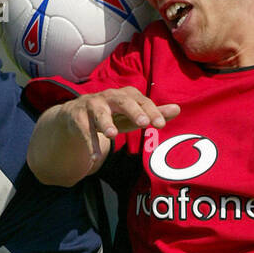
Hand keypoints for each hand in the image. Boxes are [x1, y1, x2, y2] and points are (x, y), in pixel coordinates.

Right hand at [59, 87, 179, 162]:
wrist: (75, 115)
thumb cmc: (111, 115)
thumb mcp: (132, 115)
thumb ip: (153, 113)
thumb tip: (177, 109)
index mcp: (125, 95)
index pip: (141, 100)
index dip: (151, 111)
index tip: (160, 124)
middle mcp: (109, 97)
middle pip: (122, 101)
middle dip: (133, 110)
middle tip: (143, 123)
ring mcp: (92, 106)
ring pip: (99, 113)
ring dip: (105, 123)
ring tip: (112, 135)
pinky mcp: (77, 117)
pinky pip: (84, 131)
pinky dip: (90, 143)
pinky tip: (95, 157)